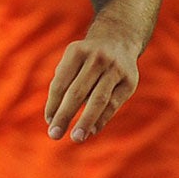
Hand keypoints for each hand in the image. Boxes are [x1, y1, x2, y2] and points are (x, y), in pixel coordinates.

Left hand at [46, 20, 140, 141]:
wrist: (119, 39)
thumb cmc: (87, 58)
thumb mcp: (72, 61)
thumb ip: (63, 83)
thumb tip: (55, 117)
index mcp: (77, 52)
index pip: (60, 83)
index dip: (53, 104)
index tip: (49, 121)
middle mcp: (97, 58)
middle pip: (77, 92)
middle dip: (64, 115)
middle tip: (54, 135)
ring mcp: (115, 69)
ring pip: (98, 100)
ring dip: (85, 121)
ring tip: (76, 138)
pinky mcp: (129, 81)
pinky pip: (113, 104)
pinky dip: (102, 119)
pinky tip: (92, 131)